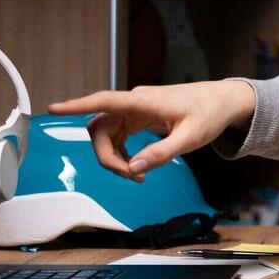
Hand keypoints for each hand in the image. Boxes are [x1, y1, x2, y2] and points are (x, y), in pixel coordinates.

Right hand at [48, 81, 255, 180]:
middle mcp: (135, 102)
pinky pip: (119, 136)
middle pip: (100, 128)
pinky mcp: (140, 116)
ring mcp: (136, 109)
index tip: (53, 108)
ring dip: (115, 157)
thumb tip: (134, 168)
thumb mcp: (190, 139)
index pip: (103, 101)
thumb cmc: (210, 114)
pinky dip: (123, 153)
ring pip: (107, 134)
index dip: (77, 105)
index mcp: (144, 101)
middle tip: (132, 177)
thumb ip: (161, 153)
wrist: (224, 102)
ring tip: (139, 175)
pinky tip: (139, 165)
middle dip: (107, 156)